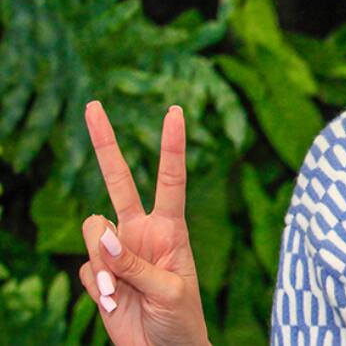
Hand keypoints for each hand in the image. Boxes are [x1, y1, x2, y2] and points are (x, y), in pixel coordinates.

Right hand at [79, 101, 209, 345]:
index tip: (174, 111)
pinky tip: (113, 302)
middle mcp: (141, 231)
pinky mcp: (97, 273)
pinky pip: (85, 267)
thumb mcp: (169, 291)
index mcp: (171, 228)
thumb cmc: (181, 319)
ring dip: (103, 261)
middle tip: (93, 105)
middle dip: (104, 143)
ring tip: (121, 290)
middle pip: (118, 180)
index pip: (170, 178)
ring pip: (92, 231)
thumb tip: (102, 235)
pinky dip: (97, 285)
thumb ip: (136, 263)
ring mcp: (116, 250)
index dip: (171, 145)